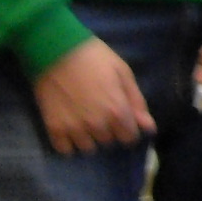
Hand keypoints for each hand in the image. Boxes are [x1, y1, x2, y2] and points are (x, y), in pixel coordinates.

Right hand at [33, 38, 154, 154]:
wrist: (55, 50)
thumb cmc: (94, 58)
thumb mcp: (123, 72)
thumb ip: (136, 102)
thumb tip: (148, 127)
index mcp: (117, 111)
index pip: (129, 138)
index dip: (128, 128)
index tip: (121, 118)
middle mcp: (97, 125)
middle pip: (108, 142)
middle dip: (108, 130)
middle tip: (100, 112)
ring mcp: (73, 129)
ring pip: (88, 148)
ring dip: (89, 137)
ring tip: (84, 118)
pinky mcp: (53, 129)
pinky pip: (65, 150)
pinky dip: (69, 142)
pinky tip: (70, 126)